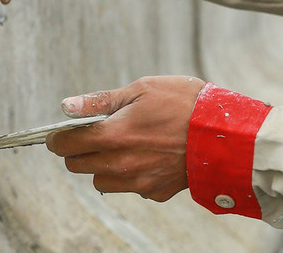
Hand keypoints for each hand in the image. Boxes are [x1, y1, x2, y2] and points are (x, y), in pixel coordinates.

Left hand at [46, 76, 205, 201]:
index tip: (60, 134)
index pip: (66, 145)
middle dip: (80, 150)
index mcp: (114, 135)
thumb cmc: (185, 104)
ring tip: (125, 145)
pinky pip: (129, 187)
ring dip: (103, 165)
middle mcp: (121, 164)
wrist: (223, 134)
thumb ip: (102, 101)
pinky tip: (149, 156)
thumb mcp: (143, 89)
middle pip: (78, 165)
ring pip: (101, 180)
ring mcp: (138, 182)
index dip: (58, 139)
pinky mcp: (155, 192)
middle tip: (96, 133)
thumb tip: (67, 106)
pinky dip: (131, 174)